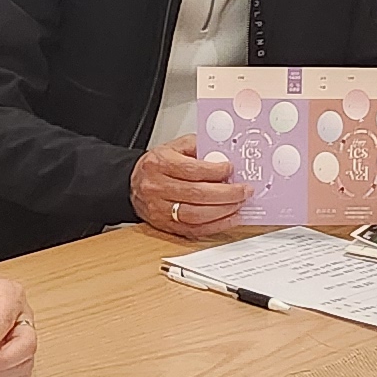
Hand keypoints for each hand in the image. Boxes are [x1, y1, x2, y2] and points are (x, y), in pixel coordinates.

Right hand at [132, 137, 247, 238]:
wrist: (132, 184)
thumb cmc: (157, 165)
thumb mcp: (175, 147)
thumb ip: (199, 148)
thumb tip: (225, 156)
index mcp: (159, 164)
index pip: (192, 170)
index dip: (215, 171)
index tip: (231, 169)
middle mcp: (157, 188)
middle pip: (196, 194)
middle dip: (226, 193)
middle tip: (244, 190)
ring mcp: (160, 210)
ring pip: (196, 215)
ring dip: (223, 211)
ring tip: (239, 204)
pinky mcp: (166, 226)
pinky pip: (194, 230)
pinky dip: (216, 226)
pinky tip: (229, 218)